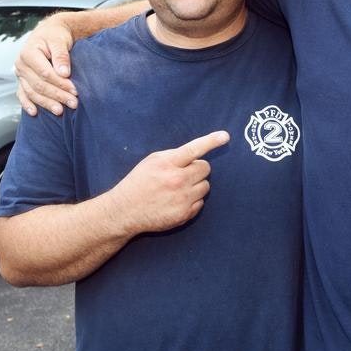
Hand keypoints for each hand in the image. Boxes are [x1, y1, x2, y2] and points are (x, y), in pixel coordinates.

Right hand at [15, 16, 76, 115]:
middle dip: (57, 95)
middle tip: (73, 103)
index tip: (75, 90)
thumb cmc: (56, 36)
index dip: (60, 83)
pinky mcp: (23, 80)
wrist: (50, 33)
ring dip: (47, 103)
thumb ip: (61, 56)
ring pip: (32, 92)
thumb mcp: (60, 41)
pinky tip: (34, 112)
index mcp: (29, 53)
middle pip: (39, 85)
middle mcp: (22, 65)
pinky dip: (27, 104)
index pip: (45, 73)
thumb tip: (64, 73)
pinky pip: (23, 94)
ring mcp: (21, 74)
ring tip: (61, 111)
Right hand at [107, 131, 229, 234]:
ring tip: (179, 188)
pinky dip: (193, 201)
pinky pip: (201, 203)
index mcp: (167, 163)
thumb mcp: (152, 161)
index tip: (225, 136)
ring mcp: (182, 198)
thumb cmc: (139, 182)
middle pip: (205, 168)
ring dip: (197, 185)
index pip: (193, 149)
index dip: (211, 141)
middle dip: (198, 169)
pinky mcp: (184, 214)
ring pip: (206, 186)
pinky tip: (177, 201)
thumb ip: (174, 156)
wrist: (125, 211)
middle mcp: (177, 180)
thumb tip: (196, 154)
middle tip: (184, 173)